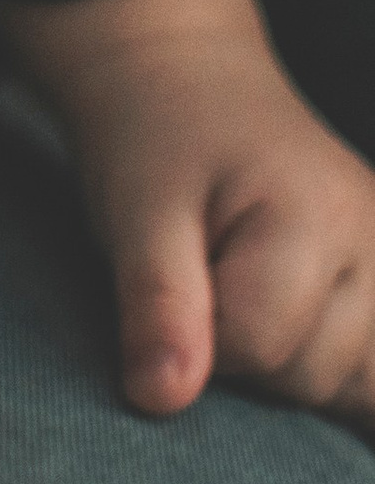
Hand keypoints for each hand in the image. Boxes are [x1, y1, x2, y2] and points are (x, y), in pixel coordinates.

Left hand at [3, 0, 374, 427]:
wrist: (190, 83)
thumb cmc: (154, 142)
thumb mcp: (133, 208)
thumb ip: (156, 301)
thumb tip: (163, 400)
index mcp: (318, 215)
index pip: (257, 344)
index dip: (192, 334)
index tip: (171, 276)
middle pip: (310, 374)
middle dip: (241, 351)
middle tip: (207, 275)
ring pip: (353, 388)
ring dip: (289, 365)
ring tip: (249, 292)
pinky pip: (374, 375)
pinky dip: (336, 367)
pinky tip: (303, 333)